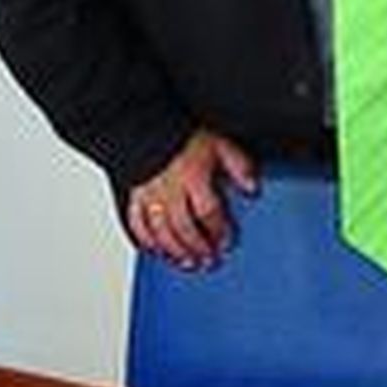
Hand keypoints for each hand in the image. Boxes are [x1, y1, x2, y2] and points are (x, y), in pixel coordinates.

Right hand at [126, 130, 257, 269]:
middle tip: (208, 260)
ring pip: (160, 231)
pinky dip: (146, 241)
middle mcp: (170, 190)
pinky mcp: (133, 195)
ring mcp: (149, 195)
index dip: (219, 231)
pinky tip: (155, 250)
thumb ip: (239, 165)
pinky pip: (136, 224)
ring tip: (187, 262)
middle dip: (197, 247)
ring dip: (175, 251)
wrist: (146, 124)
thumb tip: (252, 187)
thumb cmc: (183, 135)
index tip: (227, 243)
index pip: (209, 212)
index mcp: (193, 178)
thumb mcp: (220, 144)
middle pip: (183, 227)